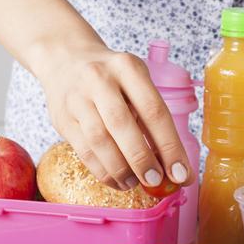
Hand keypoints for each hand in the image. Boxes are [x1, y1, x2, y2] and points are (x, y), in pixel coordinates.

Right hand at [32, 39, 193, 190]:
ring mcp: (77, 99)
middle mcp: (100, 79)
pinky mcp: (62, 118)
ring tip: (134, 183)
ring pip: (100, 141)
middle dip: (142, 159)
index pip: (154, 110)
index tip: (181, 173)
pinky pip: (84, 151)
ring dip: (120, 169)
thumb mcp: (134, 80)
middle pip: (122, 125)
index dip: (169, 146)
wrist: (64, 59)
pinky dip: (102, 171)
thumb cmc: (111, 77)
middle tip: (155, 180)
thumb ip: (150, 115)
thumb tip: (172, 164)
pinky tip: (116, 180)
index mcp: (128, 67)